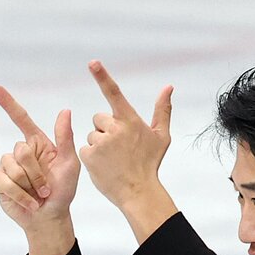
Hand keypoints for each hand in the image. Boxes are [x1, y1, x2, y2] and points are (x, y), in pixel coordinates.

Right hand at [0, 86, 78, 229]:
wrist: (50, 217)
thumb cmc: (64, 191)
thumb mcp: (69, 164)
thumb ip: (65, 139)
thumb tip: (65, 110)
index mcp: (38, 144)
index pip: (21, 119)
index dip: (7, 103)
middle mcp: (21, 152)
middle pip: (20, 150)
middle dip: (35, 173)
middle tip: (46, 188)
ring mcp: (8, 166)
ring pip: (12, 167)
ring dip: (29, 186)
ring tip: (38, 196)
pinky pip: (4, 181)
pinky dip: (20, 195)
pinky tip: (29, 202)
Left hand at [79, 60, 176, 235]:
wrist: (139, 192)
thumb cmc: (151, 163)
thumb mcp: (161, 136)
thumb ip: (163, 110)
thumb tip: (169, 87)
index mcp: (131, 121)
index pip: (114, 93)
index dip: (102, 76)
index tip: (92, 62)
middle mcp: (115, 129)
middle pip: (99, 118)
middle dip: (106, 130)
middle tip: (120, 149)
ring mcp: (101, 142)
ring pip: (92, 134)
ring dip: (100, 145)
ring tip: (114, 160)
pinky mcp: (89, 155)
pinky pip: (85, 148)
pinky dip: (93, 157)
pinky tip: (105, 166)